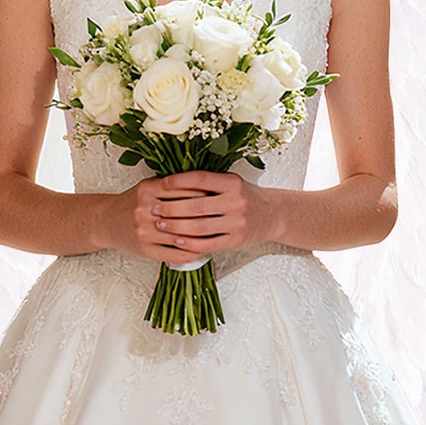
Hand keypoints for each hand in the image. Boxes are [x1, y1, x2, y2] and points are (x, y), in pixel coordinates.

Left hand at [122, 171, 270, 263]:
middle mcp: (236, 202)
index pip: (201, 180)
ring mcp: (237, 223)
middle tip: (153, 209)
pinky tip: (176, 241)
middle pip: (196, 206)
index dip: (179, 181)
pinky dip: (190, 244)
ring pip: (200, 227)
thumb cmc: (244, 196)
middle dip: (171, 208)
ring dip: (176, 227)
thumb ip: (207, 182)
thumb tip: (172, 180)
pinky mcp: (235, 241)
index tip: (161, 184)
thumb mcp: (230, 182)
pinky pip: (208, 244)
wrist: (272, 215)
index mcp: (232, 183)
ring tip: (160, 224)